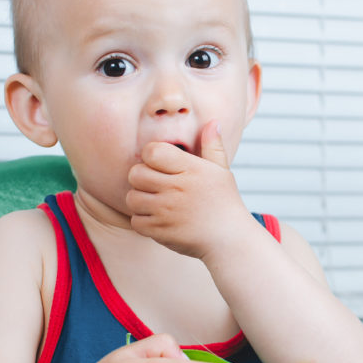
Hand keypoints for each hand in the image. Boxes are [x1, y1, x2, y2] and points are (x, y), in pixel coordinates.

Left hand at [126, 120, 253, 258]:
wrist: (230, 239)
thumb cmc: (224, 203)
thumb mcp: (222, 171)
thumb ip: (213, 146)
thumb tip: (213, 122)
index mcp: (191, 169)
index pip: (152, 152)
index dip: (150, 156)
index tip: (159, 165)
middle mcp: (178, 188)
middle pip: (136, 174)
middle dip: (141, 178)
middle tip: (153, 184)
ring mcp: (168, 211)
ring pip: (132, 198)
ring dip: (139, 201)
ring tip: (154, 202)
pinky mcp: (161, 231)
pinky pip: (136, 222)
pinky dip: (142, 222)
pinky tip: (156, 219)